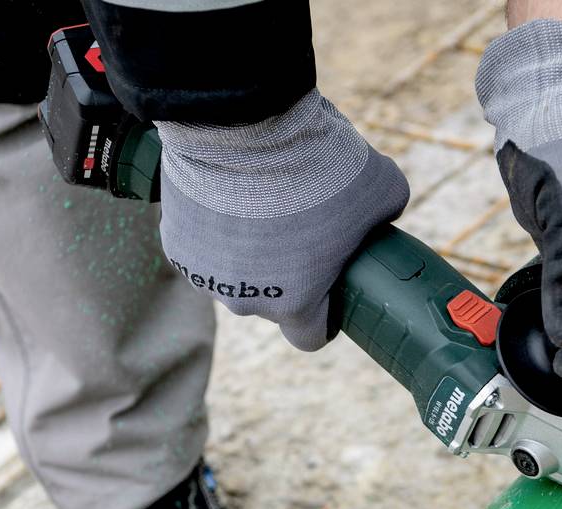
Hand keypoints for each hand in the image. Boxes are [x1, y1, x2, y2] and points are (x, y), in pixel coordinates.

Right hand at [156, 91, 408, 351]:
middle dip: (287, 274)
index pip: (310, 337)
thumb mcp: (382, 187)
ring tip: (263, 204)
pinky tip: (229, 195)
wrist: (241, 120)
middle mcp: (246, 301)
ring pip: (233, 274)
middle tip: (300, 229)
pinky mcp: (174, 242)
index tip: (330, 289)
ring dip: (248, 252)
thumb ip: (386, 214)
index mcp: (296, 303)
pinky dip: (216, 228)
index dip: (324, 315)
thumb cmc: (317, 163)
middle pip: (271, 302)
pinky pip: (203, 246)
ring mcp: (205, 274)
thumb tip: (385, 213)